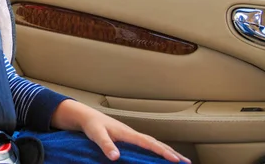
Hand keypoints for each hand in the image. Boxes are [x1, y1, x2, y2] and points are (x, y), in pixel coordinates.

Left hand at [51, 100, 190, 162]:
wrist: (87, 117)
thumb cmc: (93, 125)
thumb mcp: (97, 135)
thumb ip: (106, 145)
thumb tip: (115, 157)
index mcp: (128, 133)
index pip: (149, 143)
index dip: (162, 152)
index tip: (175, 160)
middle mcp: (133, 134)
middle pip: (157, 143)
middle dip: (172, 152)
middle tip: (187, 162)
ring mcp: (132, 135)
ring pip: (154, 143)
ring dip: (167, 151)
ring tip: (180, 160)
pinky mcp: (129, 138)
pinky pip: (148, 144)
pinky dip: (158, 149)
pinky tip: (161, 155)